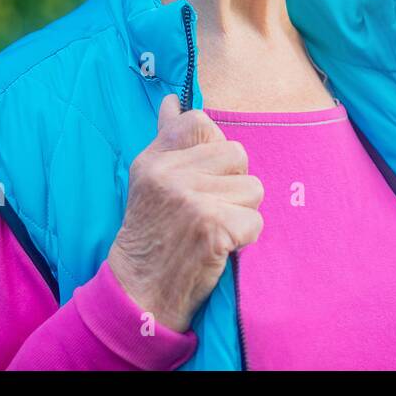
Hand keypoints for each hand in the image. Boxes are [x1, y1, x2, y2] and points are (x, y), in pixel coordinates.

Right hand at [107, 94, 264, 331]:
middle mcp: (170, 175)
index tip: (204, 175)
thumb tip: (173, 101)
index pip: (200, 122)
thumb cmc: (150, 235)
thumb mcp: (147, 181)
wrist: (140, 294)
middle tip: (209, 209)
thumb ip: (166, 140)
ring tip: (214, 228)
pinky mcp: (213, 227)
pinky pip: (256, 221)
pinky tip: (220, 247)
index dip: (214, 148)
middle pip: (237, 155)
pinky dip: (245, 239)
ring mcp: (192, 200)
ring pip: (252, 188)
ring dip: (241, 212)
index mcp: (154, 160)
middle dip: (233, 184)